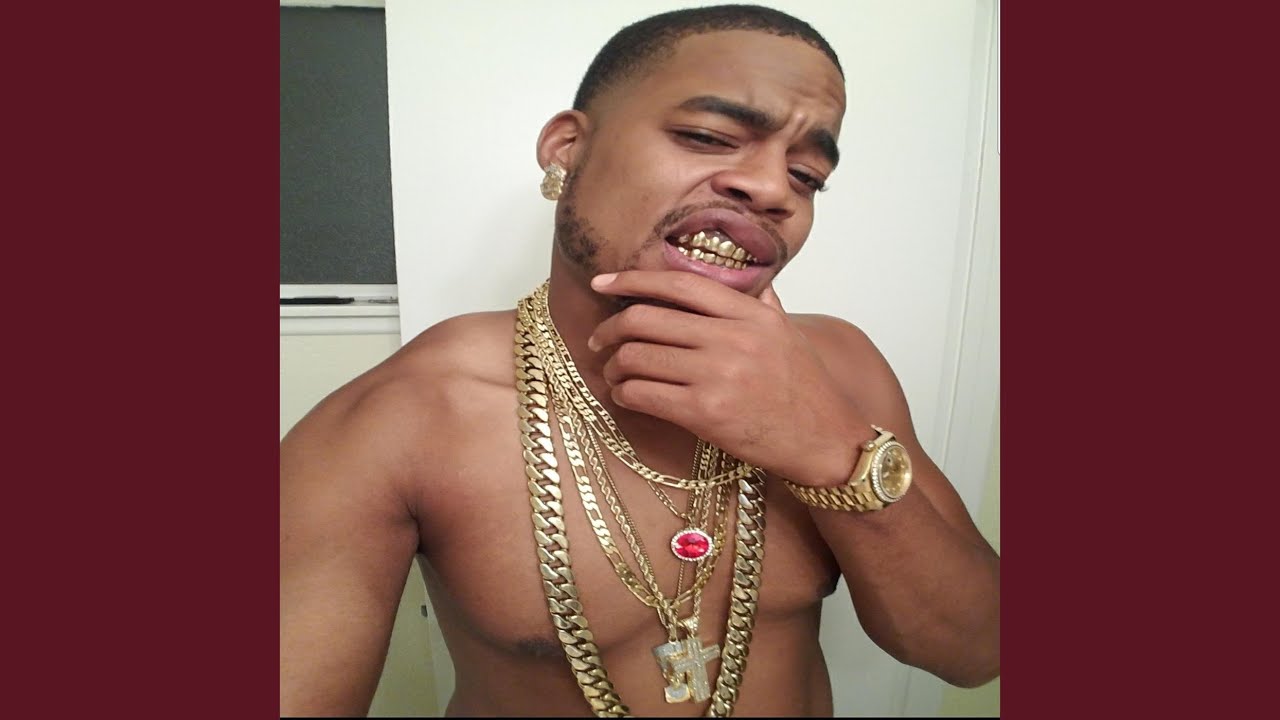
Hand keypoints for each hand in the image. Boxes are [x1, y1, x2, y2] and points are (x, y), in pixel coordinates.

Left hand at [588, 271, 868, 485]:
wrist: (826, 441)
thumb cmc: (807, 390)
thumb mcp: (789, 334)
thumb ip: (764, 303)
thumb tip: (750, 280)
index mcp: (750, 314)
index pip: (679, 284)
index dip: (633, 279)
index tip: (603, 283)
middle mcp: (732, 338)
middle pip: (646, 319)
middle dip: (611, 329)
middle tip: (601, 340)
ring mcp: (717, 375)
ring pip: (638, 356)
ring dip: (615, 365)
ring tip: (616, 373)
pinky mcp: (705, 413)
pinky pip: (643, 393)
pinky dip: (624, 393)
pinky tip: (627, 396)